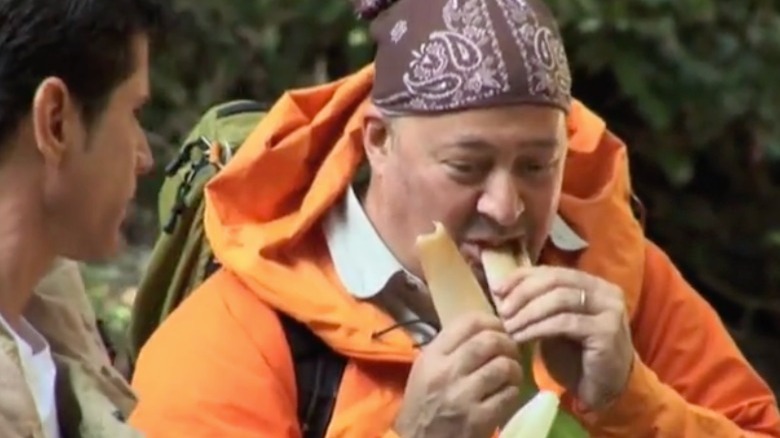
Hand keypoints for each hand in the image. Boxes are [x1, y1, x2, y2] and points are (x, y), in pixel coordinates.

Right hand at [394, 312, 523, 437]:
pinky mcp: (478, 419)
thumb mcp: (426, 368)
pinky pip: (508, 395)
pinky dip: (513, 392)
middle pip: (489, 341)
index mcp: (433, 356)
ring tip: (511, 374)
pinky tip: (506, 394)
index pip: (469, 322)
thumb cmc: (424, 403)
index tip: (499, 328)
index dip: (492, 321)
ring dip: (514, 369)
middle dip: (508, 344)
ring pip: (503, 367)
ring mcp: (463, 396)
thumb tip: (486, 329)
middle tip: (511, 352)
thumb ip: (451, 347)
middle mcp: (446, 372)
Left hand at [491, 266, 634, 410]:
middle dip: (523, 294)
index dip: (521, 277)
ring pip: (560, 299)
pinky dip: (538, 328)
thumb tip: (501, 289)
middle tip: (502, 311)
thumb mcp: (553, 323)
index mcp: (592, 284)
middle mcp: (605, 292)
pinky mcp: (607, 331)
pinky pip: (564, 322)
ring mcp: (609, 310)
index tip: (497, 290)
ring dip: (528, 312)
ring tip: (509, 327)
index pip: (551, 271)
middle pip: (555, 280)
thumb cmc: (576, 357)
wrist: (603, 390)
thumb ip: (538, 303)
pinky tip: (522, 337)